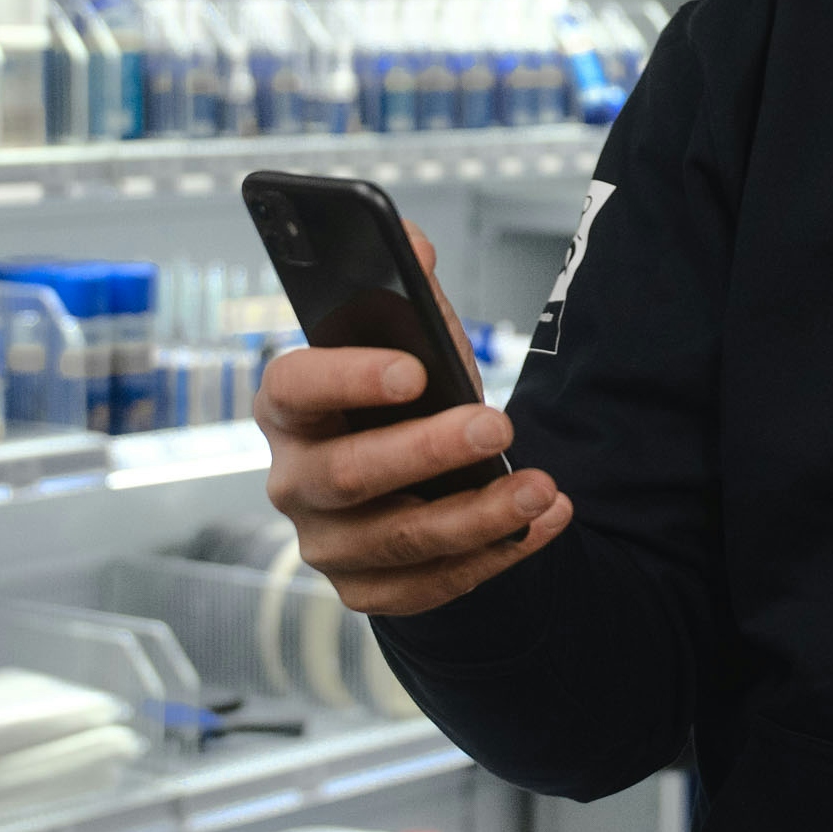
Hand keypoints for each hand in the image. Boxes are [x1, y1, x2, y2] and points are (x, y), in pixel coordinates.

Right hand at [256, 221, 573, 614]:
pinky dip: (494, 555)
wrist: (411, 484)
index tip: (415, 368)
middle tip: (496, 423)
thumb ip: (409, 297)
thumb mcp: (409, 346)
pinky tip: (543, 522)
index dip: (348, 378)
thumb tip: (412, 242)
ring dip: (477, 515)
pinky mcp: (367, 590)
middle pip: (347, 474)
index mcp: (289, 408)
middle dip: (426, 451)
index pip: (295, 388)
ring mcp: (326, 542)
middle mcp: (294, 480)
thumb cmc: (403, 404)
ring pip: (397, 539)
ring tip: (542, 488)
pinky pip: (431, 584)